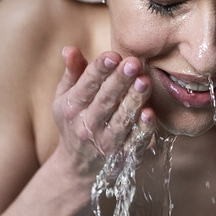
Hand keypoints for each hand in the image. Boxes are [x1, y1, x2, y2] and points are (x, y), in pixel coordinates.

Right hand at [51, 46, 155, 179]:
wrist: (77, 167)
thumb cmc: (74, 122)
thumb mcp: (65, 97)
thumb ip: (72, 72)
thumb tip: (69, 48)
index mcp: (73, 107)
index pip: (87, 85)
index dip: (99, 69)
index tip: (112, 55)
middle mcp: (87, 125)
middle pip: (105, 100)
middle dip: (119, 81)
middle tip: (133, 63)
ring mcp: (105, 142)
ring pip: (121, 120)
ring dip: (133, 101)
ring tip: (144, 81)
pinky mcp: (122, 156)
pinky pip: (134, 141)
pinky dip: (142, 129)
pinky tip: (150, 113)